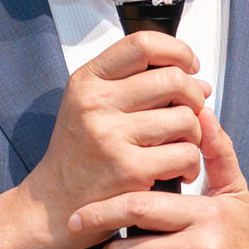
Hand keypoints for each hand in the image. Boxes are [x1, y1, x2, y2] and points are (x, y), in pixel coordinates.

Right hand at [0, 32, 211, 248]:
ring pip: (185, 118)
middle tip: (192, 112)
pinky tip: (178, 170)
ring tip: (182, 145)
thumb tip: (197, 82)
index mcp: (87, 81)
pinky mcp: (128, 170)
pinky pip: (184, 154)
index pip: (142, 44)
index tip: (189, 64)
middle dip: (194, 96)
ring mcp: (111, 136)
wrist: (51, 205)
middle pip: (173, 79)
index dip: (176, 51)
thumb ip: (136, 88)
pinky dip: (190, 164)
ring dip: (195, 134)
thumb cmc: (78, 156)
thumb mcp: (91, 107)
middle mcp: (96, 103)